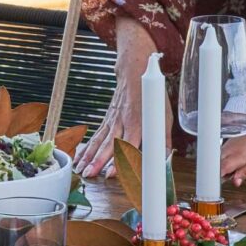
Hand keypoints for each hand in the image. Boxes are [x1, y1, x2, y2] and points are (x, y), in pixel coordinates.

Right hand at [76, 16, 161, 177]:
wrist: (134, 71)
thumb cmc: (150, 94)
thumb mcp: (163, 115)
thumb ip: (163, 139)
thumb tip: (165, 159)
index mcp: (137, 122)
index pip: (127, 144)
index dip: (119, 159)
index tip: (111, 172)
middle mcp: (121, 122)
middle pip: (108, 144)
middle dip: (97, 161)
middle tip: (89, 174)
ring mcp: (112, 120)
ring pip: (98, 140)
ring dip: (88, 156)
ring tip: (80, 169)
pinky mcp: (107, 119)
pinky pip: (95, 135)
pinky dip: (86, 147)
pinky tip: (79, 157)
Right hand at [221, 132, 245, 186]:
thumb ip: (245, 173)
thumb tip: (236, 183)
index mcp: (237, 156)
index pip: (222, 169)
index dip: (219, 177)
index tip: (222, 182)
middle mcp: (228, 151)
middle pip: (217, 167)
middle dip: (222, 174)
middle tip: (232, 175)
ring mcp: (224, 147)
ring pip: (217, 162)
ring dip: (222, 168)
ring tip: (234, 167)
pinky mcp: (224, 146)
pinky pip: (219, 157)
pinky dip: (223, 162)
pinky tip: (231, 162)